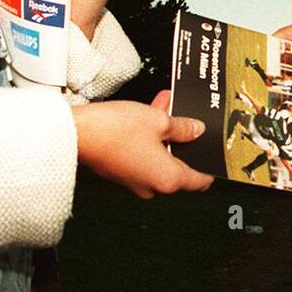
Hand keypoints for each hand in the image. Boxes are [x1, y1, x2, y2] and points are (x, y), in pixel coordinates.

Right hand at [71, 91, 214, 198]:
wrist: (77, 133)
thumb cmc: (114, 131)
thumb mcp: (158, 121)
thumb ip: (182, 127)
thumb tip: (195, 130)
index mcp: (168, 179)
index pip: (200, 181)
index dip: (209, 165)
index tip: (214, 154)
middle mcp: (152, 185)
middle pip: (179, 164)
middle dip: (183, 139)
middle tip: (188, 119)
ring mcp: (134, 180)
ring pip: (159, 156)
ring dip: (164, 133)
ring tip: (166, 106)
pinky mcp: (120, 170)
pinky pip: (143, 154)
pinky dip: (148, 137)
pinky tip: (148, 113)